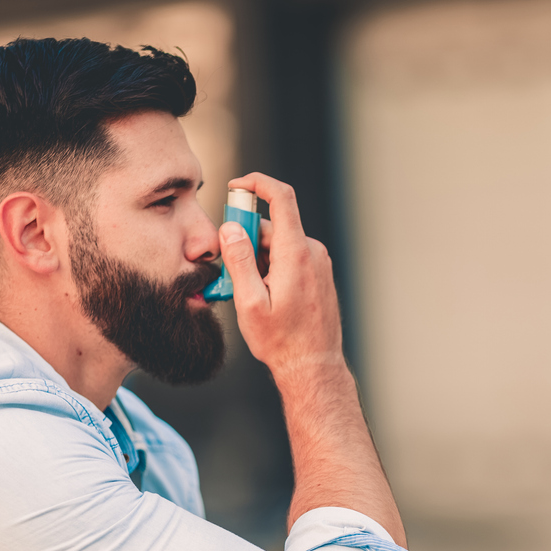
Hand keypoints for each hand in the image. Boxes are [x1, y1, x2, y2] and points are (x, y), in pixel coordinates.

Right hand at [219, 173, 343, 382]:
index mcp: (296, 254)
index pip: (281, 198)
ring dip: (259, 258)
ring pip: (280, 244)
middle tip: (231, 270)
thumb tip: (230, 228)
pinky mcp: (320, 274)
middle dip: (247, 239)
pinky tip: (266, 295)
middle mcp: (312, 253)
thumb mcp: (249, 303)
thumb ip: (239, 261)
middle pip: (273, 227)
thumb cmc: (281, 341)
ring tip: (250, 294)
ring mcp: (319, 264)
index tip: (236, 186)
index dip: (257, 183)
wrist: (313, 366)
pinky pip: (291, 257)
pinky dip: (273, 267)